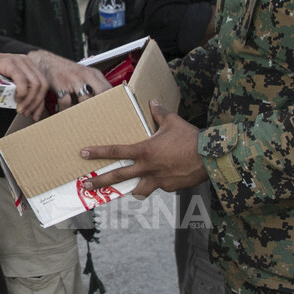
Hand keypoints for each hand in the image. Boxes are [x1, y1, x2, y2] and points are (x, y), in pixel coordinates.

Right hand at [0, 51, 47, 118]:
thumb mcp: (10, 84)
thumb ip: (21, 91)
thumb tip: (32, 110)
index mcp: (30, 66)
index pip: (44, 85)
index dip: (41, 103)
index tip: (35, 115)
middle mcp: (27, 62)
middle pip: (42, 85)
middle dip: (35, 103)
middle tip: (26, 113)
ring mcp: (19, 61)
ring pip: (34, 83)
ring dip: (29, 100)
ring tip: (20, 109)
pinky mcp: (9, 63)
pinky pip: (21, 80)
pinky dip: (22, 92)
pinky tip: (17, 99)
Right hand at [27, 49, 110, 114]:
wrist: (46, 61)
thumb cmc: (66, 72)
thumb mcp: (84, 75)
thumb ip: (94, 86)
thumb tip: (105, 103)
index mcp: (94, 74)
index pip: (108, 89)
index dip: (111, 102)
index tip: (111, 113)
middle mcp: (86, 75)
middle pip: (101, 93)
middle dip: (100, 107)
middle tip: (98, 120)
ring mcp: (73, 78)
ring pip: (85, 99)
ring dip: (83, 111)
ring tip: (81, 120)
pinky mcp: (60, 82)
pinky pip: (66, 101)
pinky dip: (65, 109)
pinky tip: (63, 112)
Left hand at [78, 100, 206, 197]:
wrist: (210, 157)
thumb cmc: (190, 138)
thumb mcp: (173, 122)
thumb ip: (159, 113)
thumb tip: (153, 102)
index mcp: (144, 150)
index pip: (116, 151)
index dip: (98, 152)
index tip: (83, 153)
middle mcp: (147, 167)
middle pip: (118, 176)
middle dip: (100, 182)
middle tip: (85, 186)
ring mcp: (158, 180)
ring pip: (138, 190)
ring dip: (131, 190)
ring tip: (126, 192)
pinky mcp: (169, 188)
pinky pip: (159, 187)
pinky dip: (159, 183)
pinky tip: (164, 178)